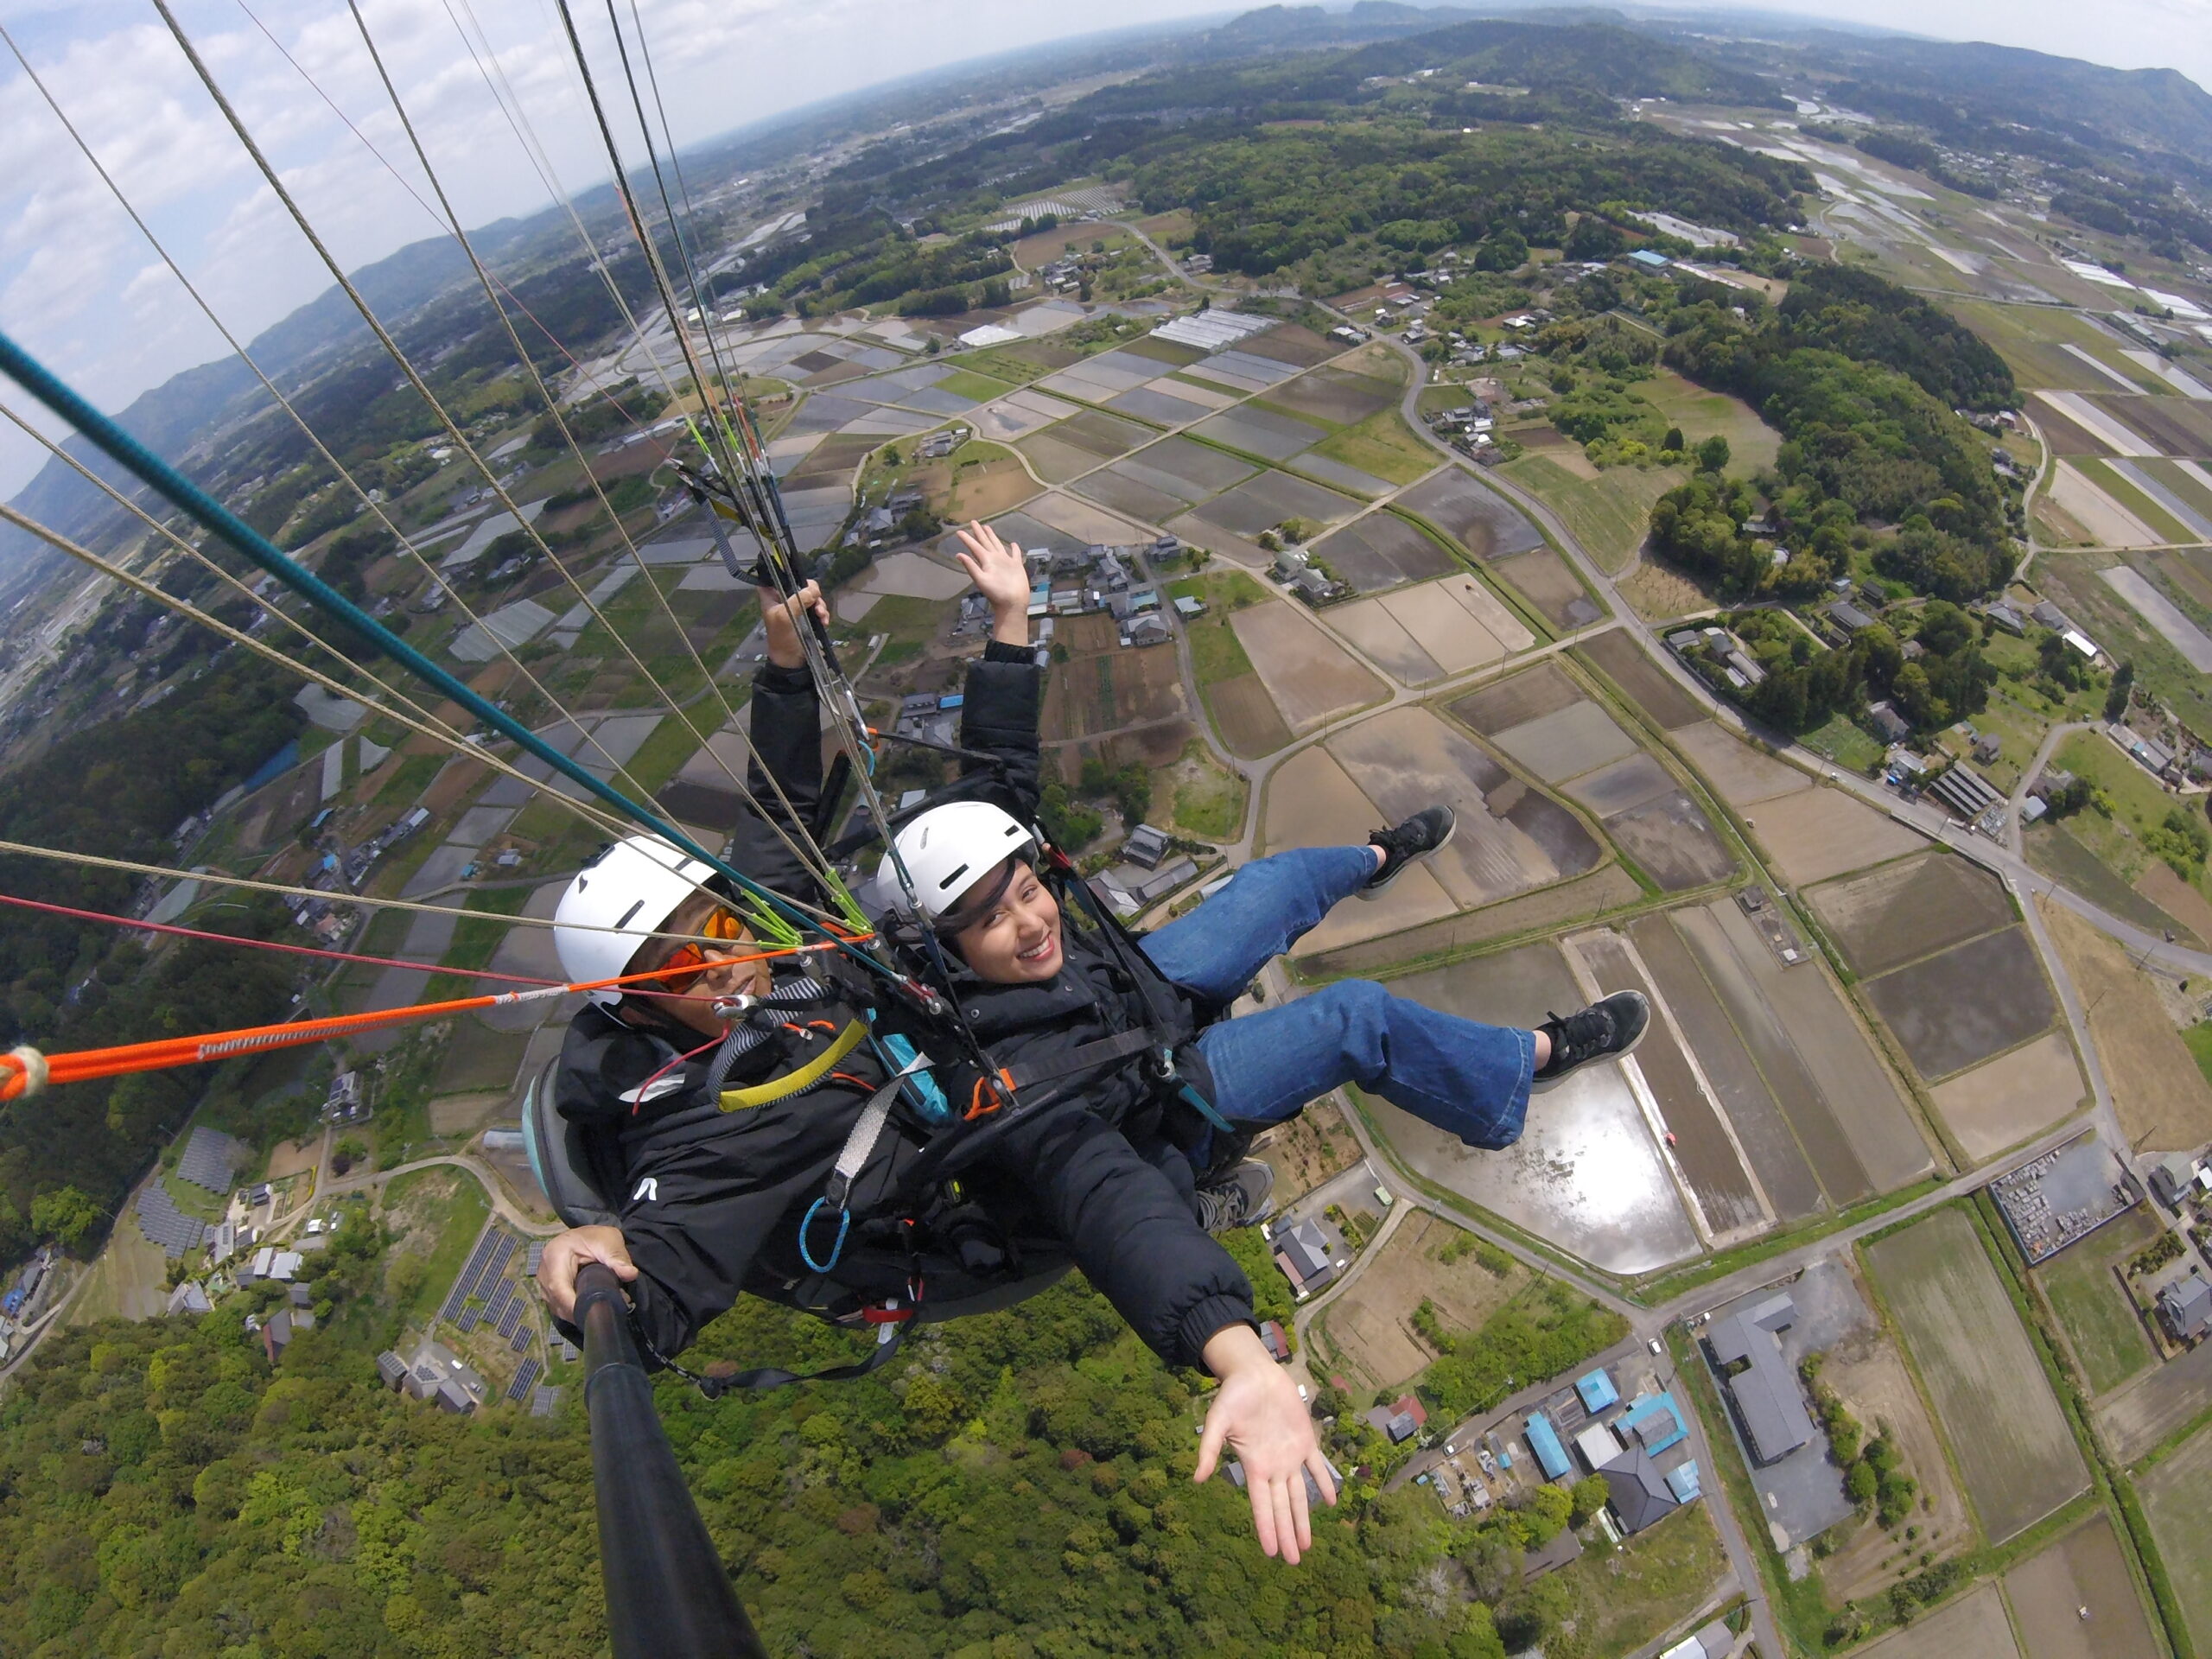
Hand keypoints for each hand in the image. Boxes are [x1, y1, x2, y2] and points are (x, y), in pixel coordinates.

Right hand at [536, 1224, 635, 1322]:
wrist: (588, 1236)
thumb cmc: (597, 1237)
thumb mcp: (610, 1242)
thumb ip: (618, 1258)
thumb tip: (630, 1273)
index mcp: (555, 1254)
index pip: (558, 1285)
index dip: (571, 1303)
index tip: (590, 1312)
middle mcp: (544, 1270)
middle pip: (555, 1300)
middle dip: (577, 1311)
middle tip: (601, 1313)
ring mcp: (544, 1281)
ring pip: (556, 1307)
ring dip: (576, 1313)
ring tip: (599, 1310)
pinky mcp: (549, 1290)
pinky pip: (558, 1306)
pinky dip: (573, 1311)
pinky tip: (589, 1309)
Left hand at [756, 578, 828, 668]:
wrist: (791, 660)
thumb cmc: (782, 637)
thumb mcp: (785, 616)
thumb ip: (798, 600)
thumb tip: (814, 590)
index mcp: (771, 595)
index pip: (775, 575)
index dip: (786, 572)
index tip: (798, 578)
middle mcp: (783, 597)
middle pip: (800, 583)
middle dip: (812, 593)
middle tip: (816, 602)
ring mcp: (796, 606)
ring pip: (812, 595)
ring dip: (820, 604)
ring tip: (821, 616)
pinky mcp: (807, 615)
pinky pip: (817, 606)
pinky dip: (822, 612)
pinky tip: (824, 621)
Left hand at [952, 520, 1031, 645]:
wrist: (1012, 604)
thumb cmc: (997, 594)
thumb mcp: (981, 580)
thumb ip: (971, 567)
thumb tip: (958, 554)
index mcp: (986, 561)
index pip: (975, 547)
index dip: (967, 539)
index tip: (959, 531)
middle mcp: (995, 559)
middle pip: (985, 542)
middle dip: (979, 532)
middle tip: (973, 522)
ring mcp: (1006, 562)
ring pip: (998, 545)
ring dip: (992, 536)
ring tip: (987, 527)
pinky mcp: (1016, 566)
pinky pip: (1015, 554)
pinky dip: (1014, 549)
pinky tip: (1013, 544)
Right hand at [1195, 1324, 1335, 1562]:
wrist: (1255, 1372)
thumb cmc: (1233, 1396)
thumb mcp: (1217, 1421)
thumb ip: (1209, 1449)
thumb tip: (1197, 1478)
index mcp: (1254, 1466)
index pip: (1261, 1506)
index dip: (1267, 1529)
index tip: (1271, 1553)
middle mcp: (1274, 1466)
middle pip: (1282, 1508)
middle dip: (1287, 1534)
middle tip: (1293, 1560)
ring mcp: (1291, 1455)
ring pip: (1299, 1494)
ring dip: (1304, 1518)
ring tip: (1307, 1544)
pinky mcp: (1306, 1440)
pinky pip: (1316, 1466)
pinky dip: (1324, 1482)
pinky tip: (1331, 1501)